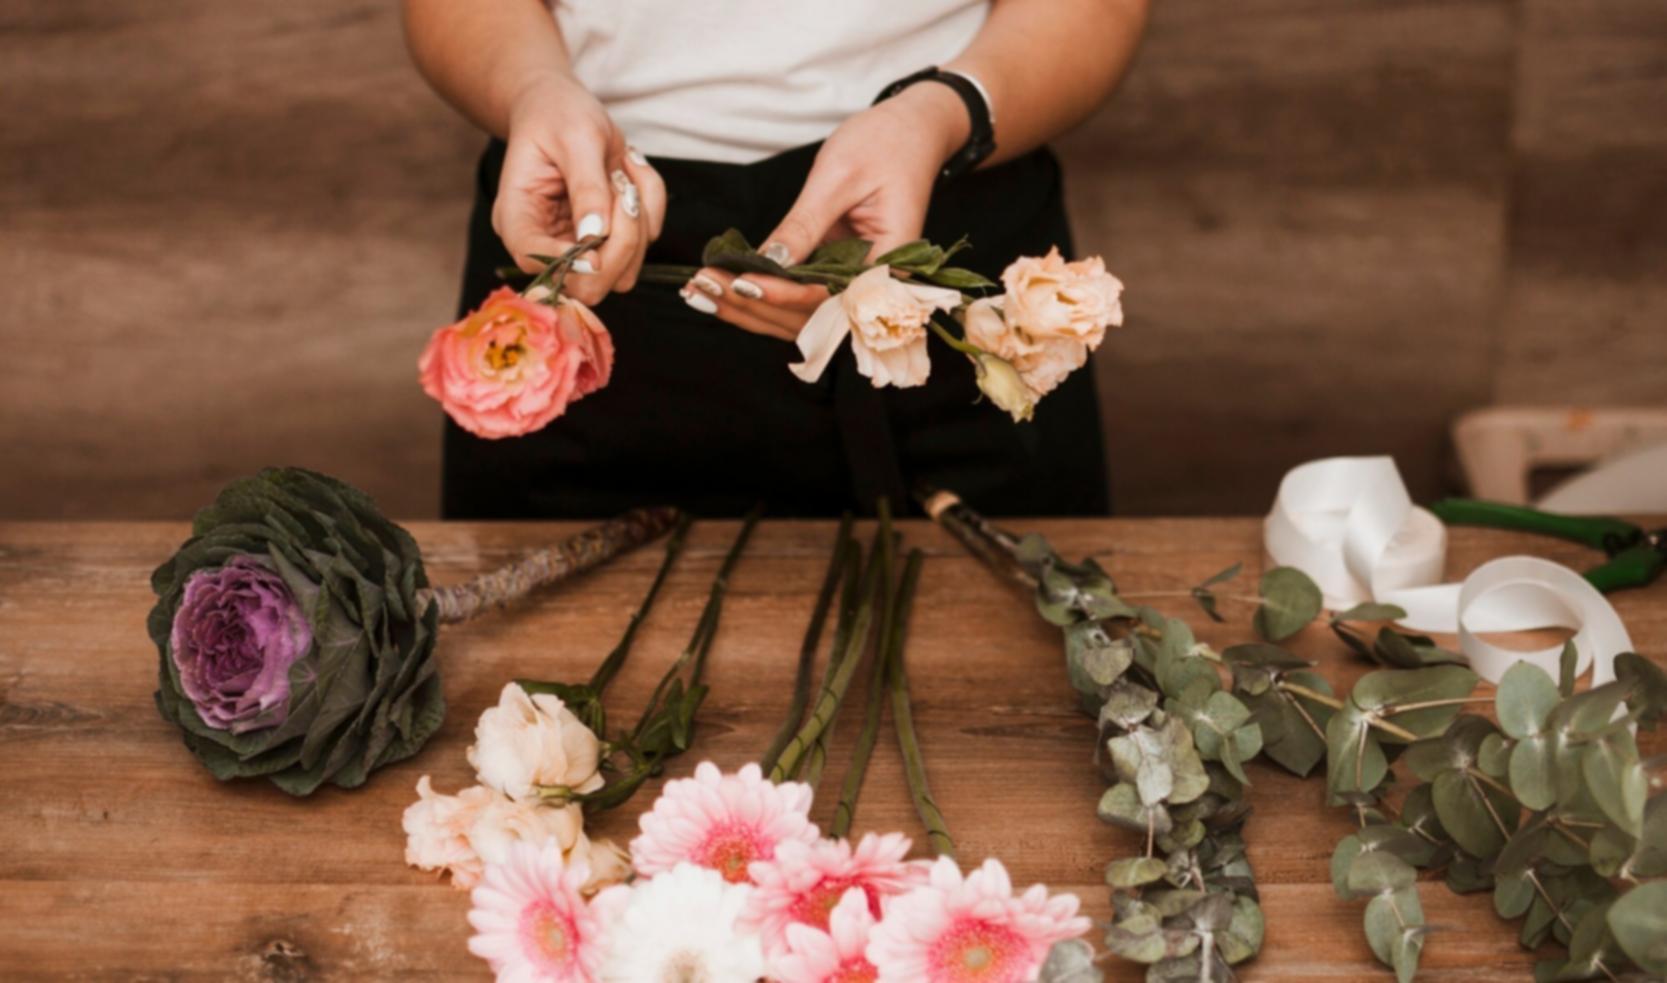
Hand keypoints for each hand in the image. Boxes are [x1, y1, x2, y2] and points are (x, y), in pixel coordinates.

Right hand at [495, 74, 666, 305]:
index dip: (568, 261)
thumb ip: (586, 186)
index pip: (533, 259)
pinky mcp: (610, 240)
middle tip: (623, 190)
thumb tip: (597, 234)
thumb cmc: (559, 116)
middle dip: (619, 244)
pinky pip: (646, 241)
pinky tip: (628, 171)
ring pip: (622, 273)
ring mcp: (580, 246)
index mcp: (518, 217)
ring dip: (638, 223)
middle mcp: (546, 241)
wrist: (563, 107)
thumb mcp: (574, 138)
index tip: (599, 237)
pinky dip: (650, 205)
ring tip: (622, 172)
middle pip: (586, 285)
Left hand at [681, 82, 969, 337]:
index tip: (741, 284)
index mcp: (891, 260)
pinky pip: (800, 297)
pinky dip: (763, 295)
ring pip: (801, 316)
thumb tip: (768, 263)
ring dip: (751, 309)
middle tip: (703, 288)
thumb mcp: (838, 177)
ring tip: (701, 292)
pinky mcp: (839, 273)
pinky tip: (723, 288)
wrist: (912, 131)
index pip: (831, 295)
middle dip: (755, 307)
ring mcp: (857, 282)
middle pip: (812, 318)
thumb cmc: (884, 143)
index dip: (783, 295)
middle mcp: (877, 283)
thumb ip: (804, 225)